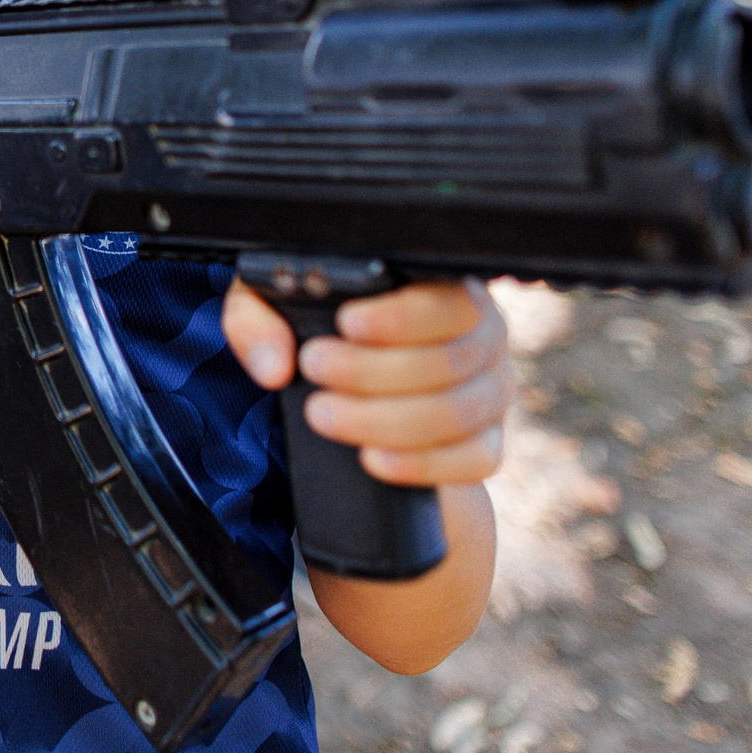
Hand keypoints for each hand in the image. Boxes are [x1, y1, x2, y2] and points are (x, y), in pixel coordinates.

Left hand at [222, 277, 513, 486]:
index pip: (448, 298)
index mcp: (444, 288)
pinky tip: (372, 458)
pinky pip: (476, 460)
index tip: (346, 324)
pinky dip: (423, 464)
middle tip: (314, 368)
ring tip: (324, 415)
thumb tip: (273, 366)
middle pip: (451, 359)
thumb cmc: (326, 332)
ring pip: (458, 411)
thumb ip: (259, 318)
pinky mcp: (487, 442)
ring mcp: (492, 391)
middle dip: (373, 371)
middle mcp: (482, 335)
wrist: (356, 393)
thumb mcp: (277, 305)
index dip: (402, 316)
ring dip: (385, 419)